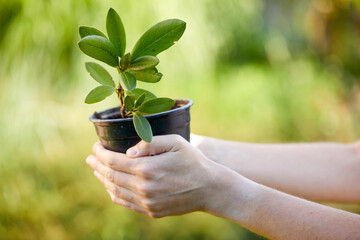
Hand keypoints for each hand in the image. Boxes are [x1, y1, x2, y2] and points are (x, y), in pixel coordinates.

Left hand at [86, 135, 228, 217]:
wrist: (209, 188)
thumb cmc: (192, 161)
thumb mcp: (175, 143)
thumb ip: (149, 144)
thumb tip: (127, 152)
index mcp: (147, 169)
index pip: (113, 161)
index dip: (101, 153)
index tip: (95, 147)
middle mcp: (143, 188)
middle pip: (111, 176)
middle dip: (97, 165)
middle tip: (90, 158)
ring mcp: (146, 202)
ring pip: (115, 190)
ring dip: (103, 179)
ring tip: (97, 171)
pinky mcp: (151, 211)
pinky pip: (126, 203)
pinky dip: (114, 194)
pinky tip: (111, 187)